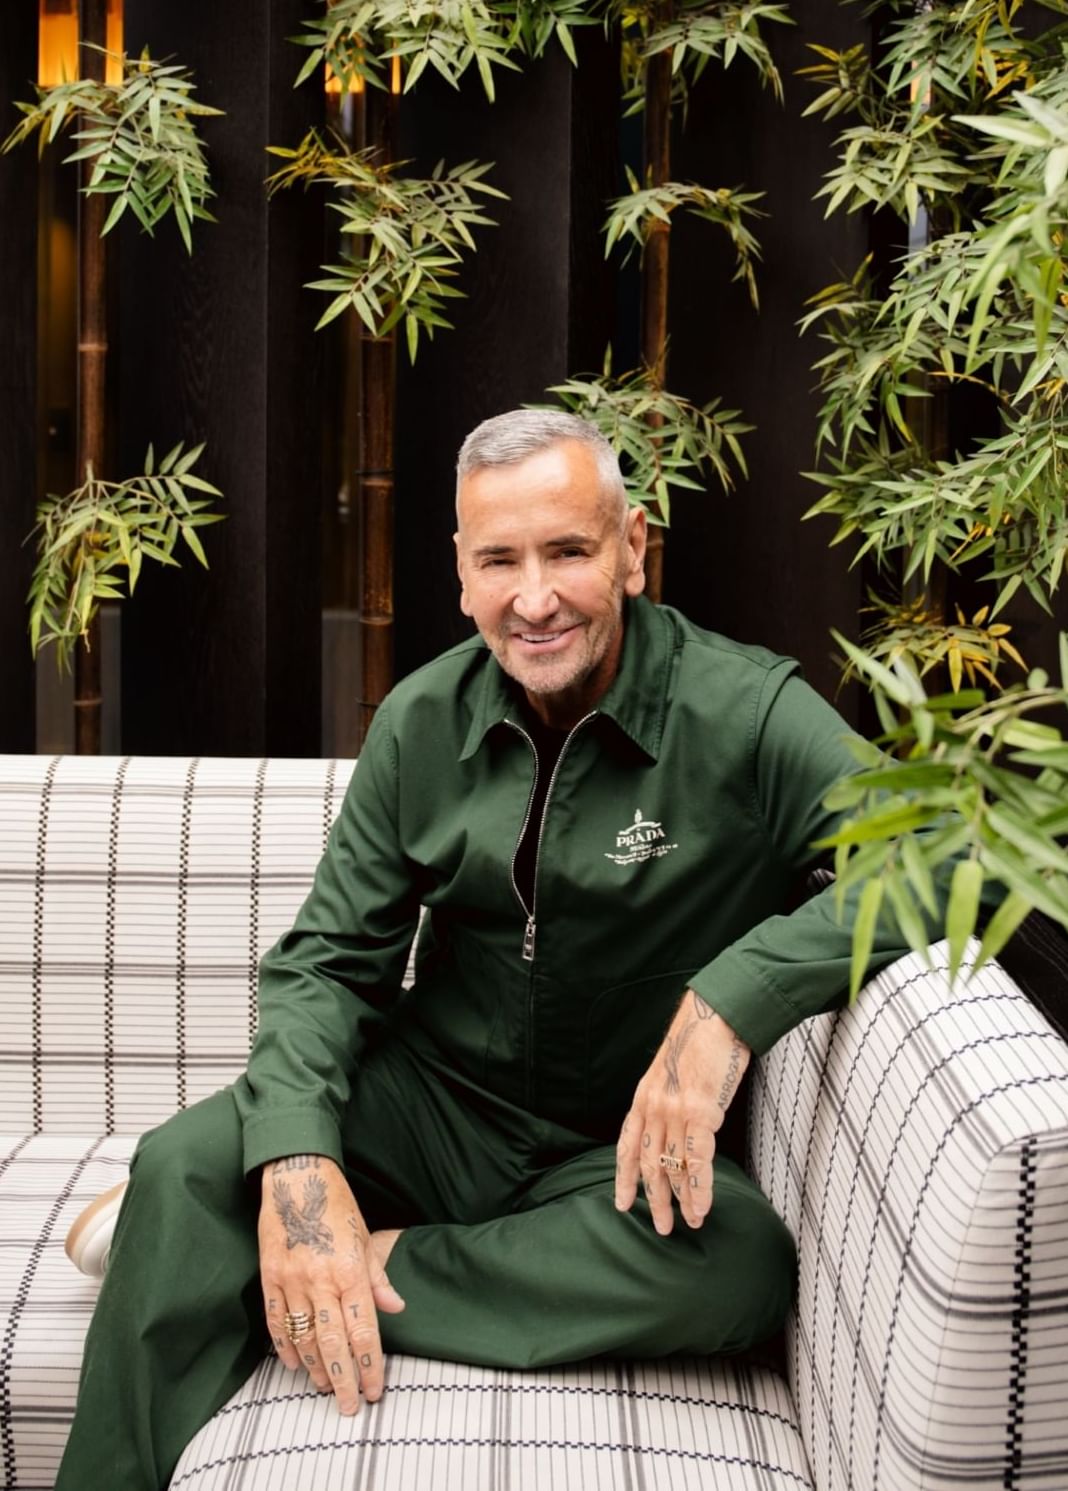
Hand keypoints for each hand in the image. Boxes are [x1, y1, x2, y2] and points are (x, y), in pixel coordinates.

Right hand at [259, 1154, 404, 1413]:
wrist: (297, 1177)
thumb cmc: (336, 1205)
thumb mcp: (365, 1237)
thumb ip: (377, 1277)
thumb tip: (395, 1307)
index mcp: (350, 1270)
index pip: (363, 1330)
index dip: (370, 1366)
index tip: (373, 1391)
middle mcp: (320, 1279)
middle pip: (333, 1343)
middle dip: (343, 1379)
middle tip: (348, 1406)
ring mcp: (292, 1280)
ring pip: (303, 1338)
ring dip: (315, 1368)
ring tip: (325, 1387)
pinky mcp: (270, 1277)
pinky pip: (276, 1322)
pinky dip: (284, 1347)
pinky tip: (294, 1364)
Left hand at [614, 991, 749, 1235]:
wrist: (714, 1017)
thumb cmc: (699, 1042)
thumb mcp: (671, 1072)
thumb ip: (667, 1099)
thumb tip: (677, 1126)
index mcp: (643, 1098)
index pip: (626, 1145)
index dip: (623, 1177)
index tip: (622, 1202)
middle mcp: (653, 1107)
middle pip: (647, 1164)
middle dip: (654, 1199)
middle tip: (660, 1226)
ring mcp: (674, 1111)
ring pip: (673, 1168)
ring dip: (681, 1201)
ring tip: (690, 1223)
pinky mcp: (699, 1113)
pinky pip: (696, 1162)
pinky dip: (700, 1190)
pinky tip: (702, 1208)